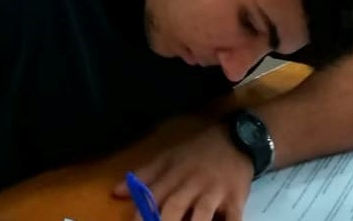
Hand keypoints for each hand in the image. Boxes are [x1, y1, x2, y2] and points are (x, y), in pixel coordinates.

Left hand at [114, 125, 251, 220]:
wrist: (235, 139)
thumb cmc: (197, 151)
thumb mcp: (169, 157)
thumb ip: (144, 175)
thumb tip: (116, 192)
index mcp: (174, 174)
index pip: (153, 196)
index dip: (142, 213)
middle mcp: (192, 183)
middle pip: (174, 206)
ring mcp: (214, 192)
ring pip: (202, 214)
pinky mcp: (236, 199)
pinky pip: (234, 218)